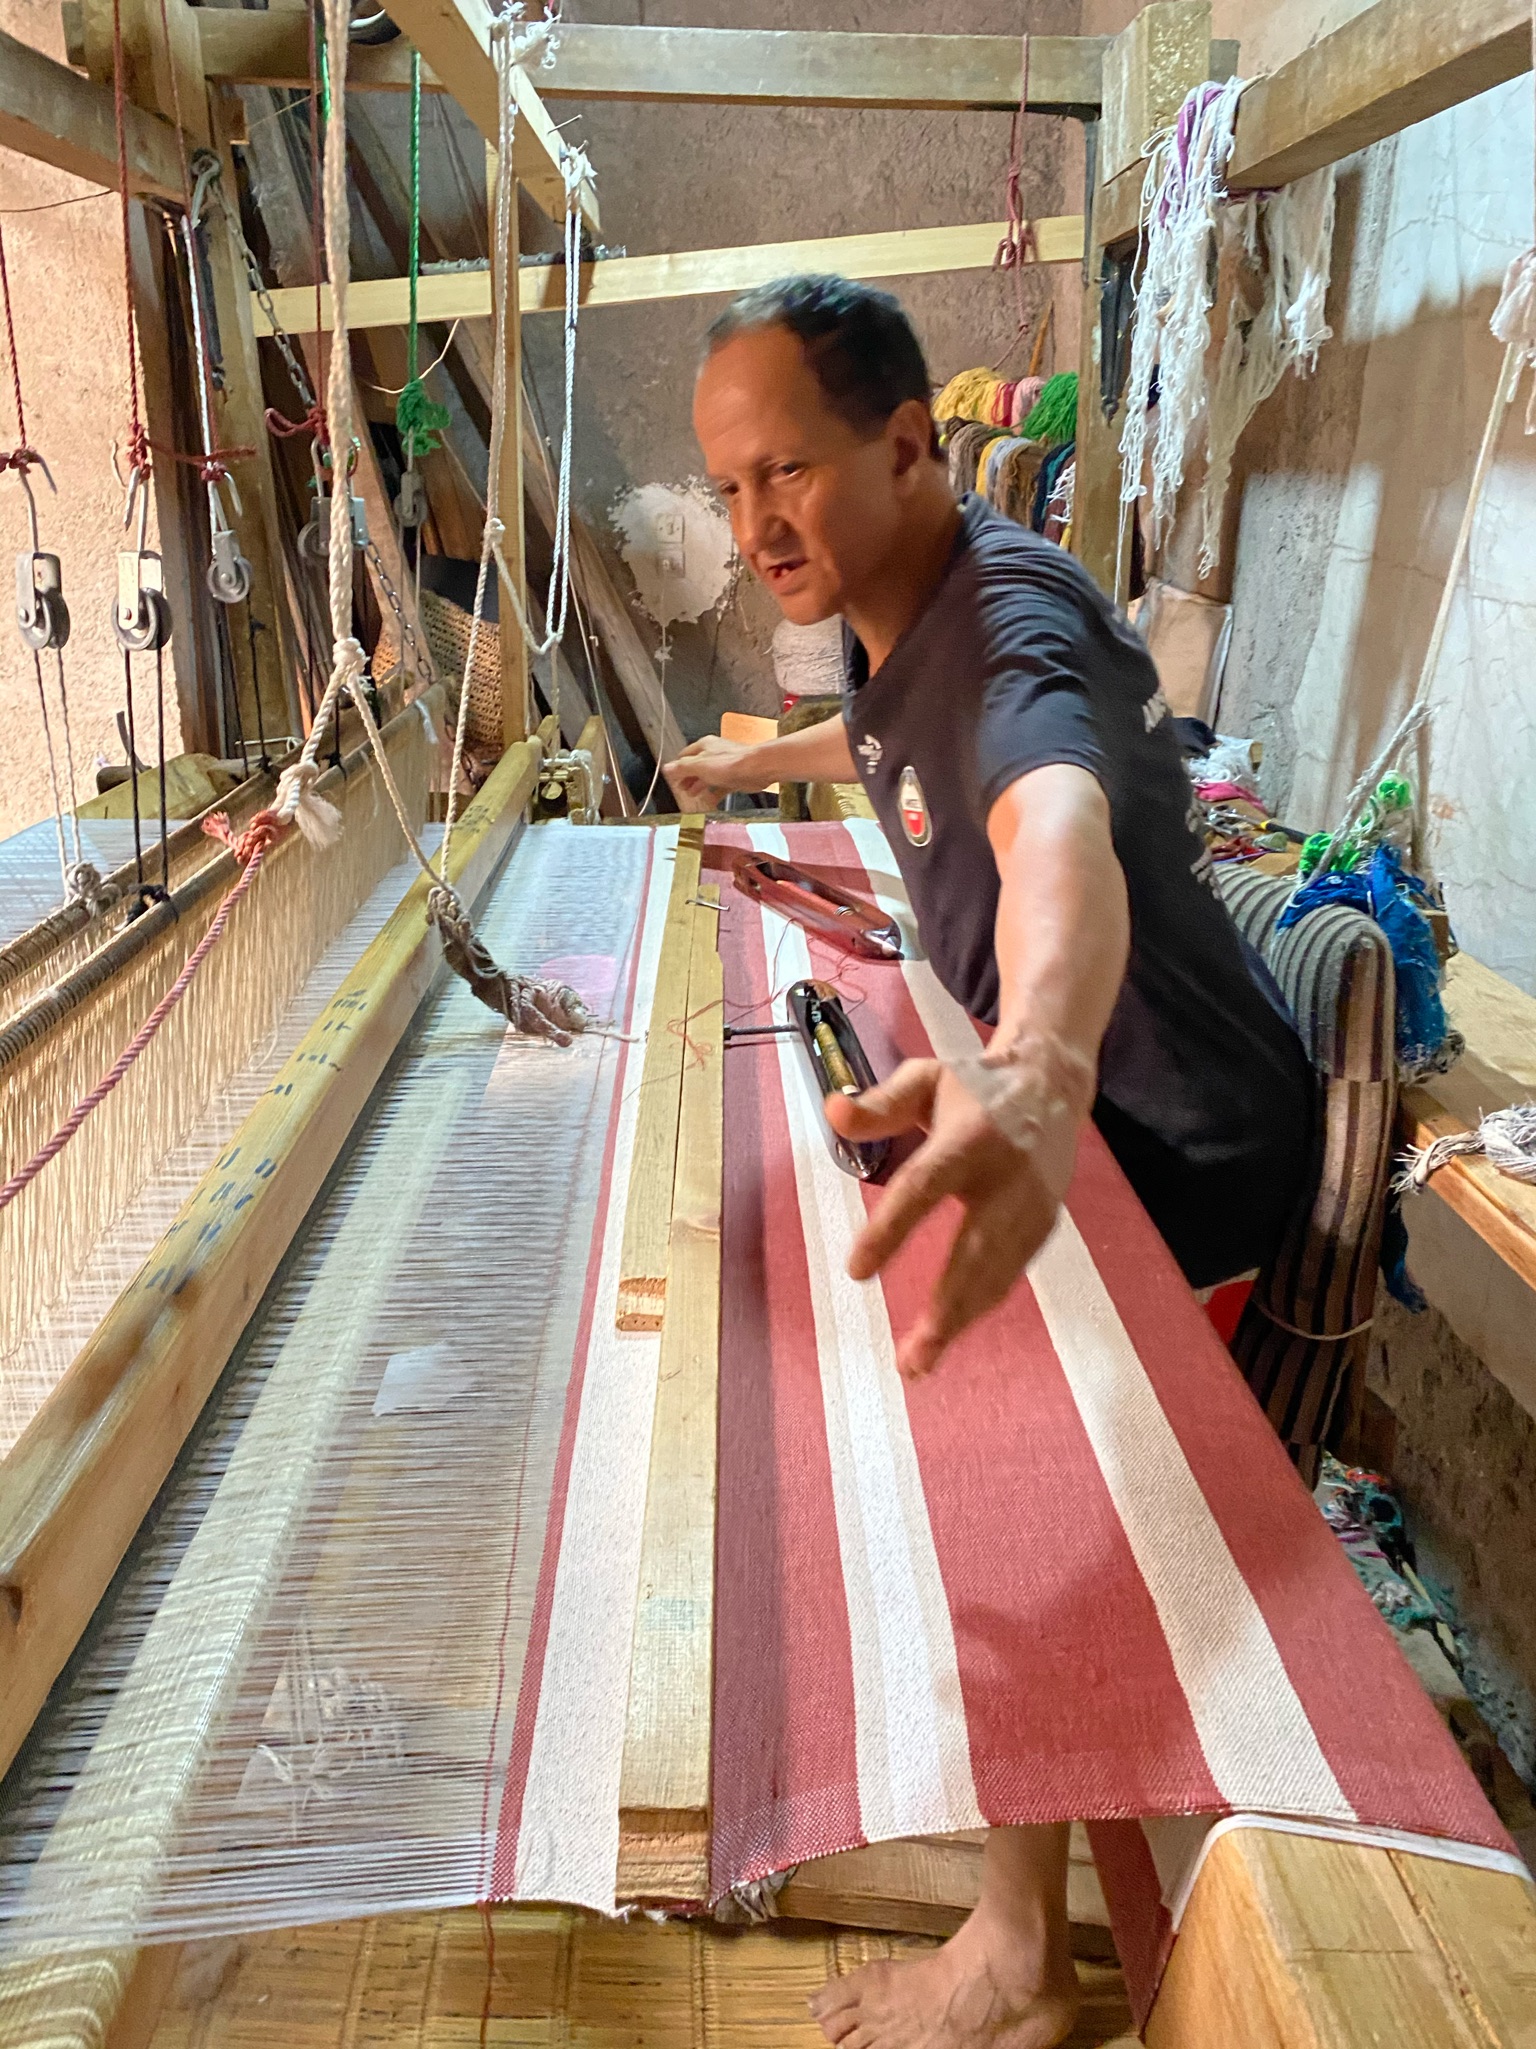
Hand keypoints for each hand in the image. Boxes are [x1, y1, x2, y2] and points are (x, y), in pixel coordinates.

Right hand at [662, 734, 759, 810]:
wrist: (756, 769)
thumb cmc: (731, 763)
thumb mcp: (699, 765)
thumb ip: (682, 768)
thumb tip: (667, 768)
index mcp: (704, 746)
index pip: (684, 756)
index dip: (677, 767)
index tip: (671, 778)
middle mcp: (714, 753)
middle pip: (696, 766)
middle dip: (687, 778)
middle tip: (680, 788)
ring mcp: (725, 765)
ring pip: (708, 776)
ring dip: (699, 785)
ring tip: (691, 794)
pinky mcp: (734, 777)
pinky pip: (720, 785)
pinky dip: (713, 792)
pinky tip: (709, 800)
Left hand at [825, 1057, 1078, 1378]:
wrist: (1052, 1084)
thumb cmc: (975, 1087)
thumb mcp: (924, 1080)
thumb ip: (878, 1105)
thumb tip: (832, 1113)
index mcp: (970, 1138)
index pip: (924, 1188)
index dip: (891, 1231)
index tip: (857, 1272)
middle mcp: (1007, 1177)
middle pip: (974, 1252)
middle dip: (944, 1309)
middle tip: (911, 1357)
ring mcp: (1032, 1206)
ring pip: (995, 1274)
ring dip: (959, 1321)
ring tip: (919, 1362)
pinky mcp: (1045, 1225)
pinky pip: (1009, 1273)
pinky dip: (980, 1305)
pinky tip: (948, 1331)